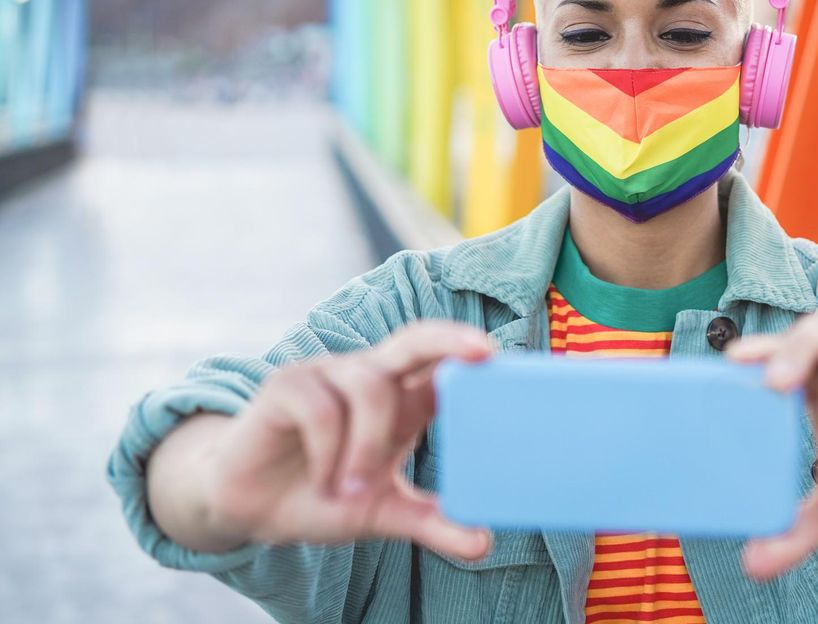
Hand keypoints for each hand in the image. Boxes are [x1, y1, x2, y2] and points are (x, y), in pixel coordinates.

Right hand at [200, 320, 494, 559]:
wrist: (247, 506)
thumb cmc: (323, 496)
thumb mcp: (384, 513)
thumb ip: (432, 522)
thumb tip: (484, 542)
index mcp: (401, 399)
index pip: (443, 362)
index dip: (473, 354)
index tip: (505, 359)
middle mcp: (370, 376)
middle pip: (416, 339)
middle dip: (451, 339)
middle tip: (484, 353)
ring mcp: (327, 375)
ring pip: (370, 387)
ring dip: (367, 446)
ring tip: (349, 490)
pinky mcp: (285, 385)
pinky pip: (320, 408)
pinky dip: (328, 451)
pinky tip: (322, 480)